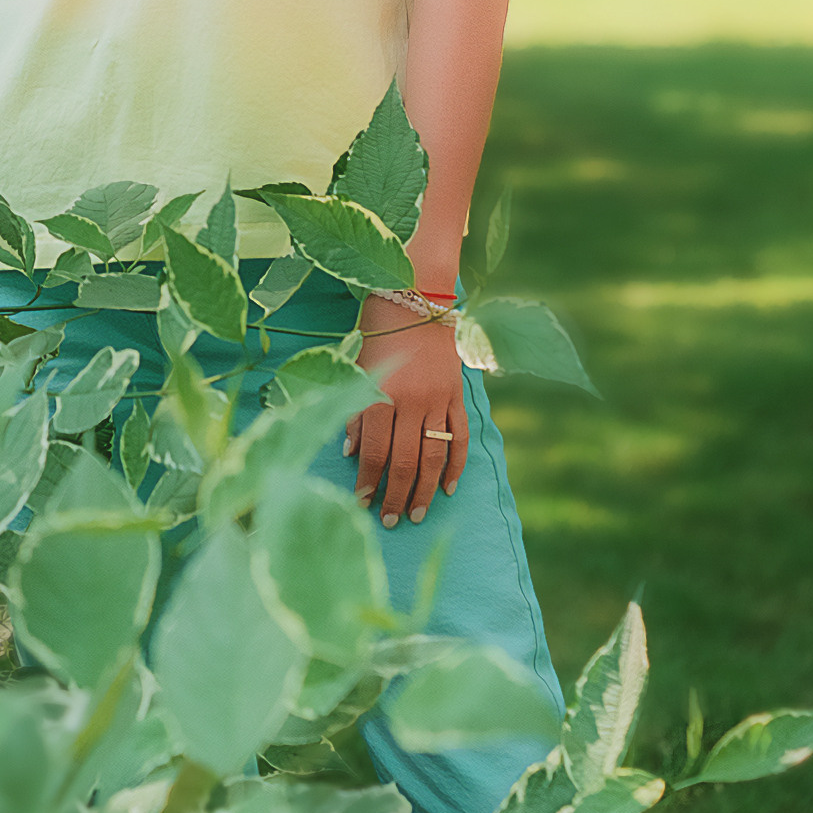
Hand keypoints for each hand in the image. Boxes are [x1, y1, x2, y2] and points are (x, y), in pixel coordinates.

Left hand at [344, 312, 467, 526]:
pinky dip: (457, 465)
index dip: (369, 482)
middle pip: (405, 461)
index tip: (363, 505)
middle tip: (390, 522)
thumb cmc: (378, 327)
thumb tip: (352, 451)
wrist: (417, 291)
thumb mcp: (357, 365)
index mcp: (382, 394)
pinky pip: (460, 437)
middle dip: (395, 496)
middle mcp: (412, 401)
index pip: (374, 452)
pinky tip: (450, 489)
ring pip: (434, 456)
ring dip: (424, 490)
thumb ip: (355, 409)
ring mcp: (439, 399)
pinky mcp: (457, 394)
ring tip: (416, 515)